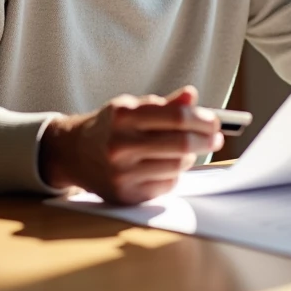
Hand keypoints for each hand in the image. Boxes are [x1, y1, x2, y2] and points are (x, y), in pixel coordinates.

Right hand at [38, 85, 223, 203]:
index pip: (176, 117)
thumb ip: (165, 103)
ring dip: (190, 157)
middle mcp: (120, 145)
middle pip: (181, 144)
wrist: (74, 154)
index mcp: (124, 116)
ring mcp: (122, 173)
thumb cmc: (110, 127)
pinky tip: (166, 165)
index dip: (202, 119)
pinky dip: (174, 174)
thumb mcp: (131, 107)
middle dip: (205, 140)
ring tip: (187, 150)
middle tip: (216, 138)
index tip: (214, 122)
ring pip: (177, 166)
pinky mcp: (126, 195)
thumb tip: (192, 95)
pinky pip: (166, 185)